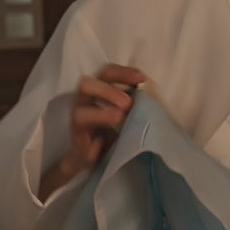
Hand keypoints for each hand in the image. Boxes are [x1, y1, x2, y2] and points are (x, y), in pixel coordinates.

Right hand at [38, 63, 144, 199]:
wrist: (99, 156)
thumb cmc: (116, 127)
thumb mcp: (129, 111)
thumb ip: (136, 100)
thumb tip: (151, 92)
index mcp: (99, 89)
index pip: (107, 73)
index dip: (122, 73)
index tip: (141, 79)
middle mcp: (85, 101)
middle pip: (87, 85)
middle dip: (108, 91)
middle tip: (128, 103)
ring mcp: (78, 121)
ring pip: (80, 113)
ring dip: (101, 114)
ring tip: (119, 118)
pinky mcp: (77, 142)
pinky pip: (82, 142)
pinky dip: (93, 144)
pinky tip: (103, 145)